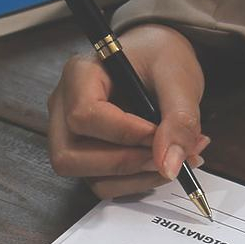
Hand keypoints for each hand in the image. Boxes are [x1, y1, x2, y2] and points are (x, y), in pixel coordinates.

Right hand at [47, 23, 209, 198]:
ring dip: (136, 178)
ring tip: (175, 159)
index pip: (84, 115)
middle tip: (168, 155)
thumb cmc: (160, 58)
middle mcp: (65, 108)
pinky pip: (105, 184)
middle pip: (71, 156)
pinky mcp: (88, 157)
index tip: (159, 133)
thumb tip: (170, 164)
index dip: (124, 133)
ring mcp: (72, 137)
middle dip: (125, 163)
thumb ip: (179, 118)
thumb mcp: (178, 77)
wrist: (161, 63)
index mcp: (79, 75)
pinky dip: (139, 182)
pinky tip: (163, 162)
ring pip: (89, 177)